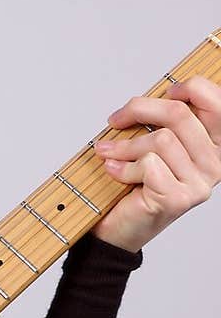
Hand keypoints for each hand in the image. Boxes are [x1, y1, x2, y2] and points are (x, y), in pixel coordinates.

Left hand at [89, 75, 220, 252]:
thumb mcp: (156, 143)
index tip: (166, 92)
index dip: (192, 88)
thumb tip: (165, 91)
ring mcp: (199, 184)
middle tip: (115, 120)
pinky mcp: (178, 198)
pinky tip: (115, 172)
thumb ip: (168, 120)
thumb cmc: (137, 184)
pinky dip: (124, 166)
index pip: (217, 102)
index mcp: (216, 146)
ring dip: (125, 145)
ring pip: (161, 139)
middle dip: (140, 110)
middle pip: (179, 114)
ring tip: (109, 153)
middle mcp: (216, 164)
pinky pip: (149, 164)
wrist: (119, 229)